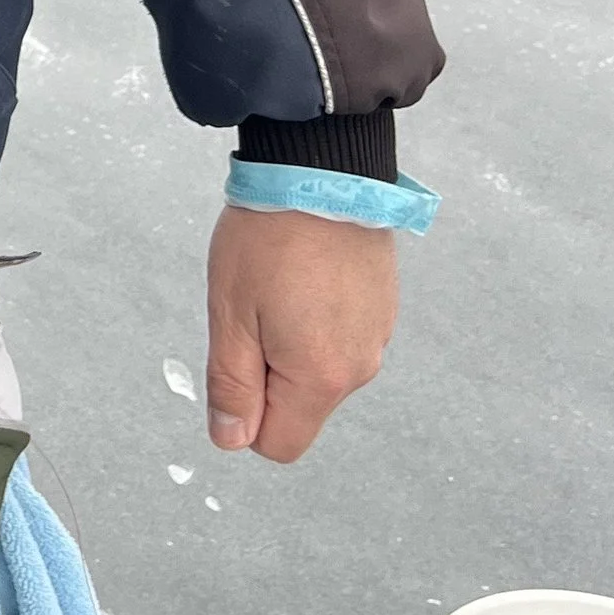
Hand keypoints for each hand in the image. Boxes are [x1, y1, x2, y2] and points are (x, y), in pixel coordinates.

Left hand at [205, 205, 397, 462]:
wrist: (323, 170)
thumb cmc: (269, 238)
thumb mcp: (231, 315)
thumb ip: (232, 385)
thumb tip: (232, 439)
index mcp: (321, 378)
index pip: (280, 444)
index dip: (246, 415)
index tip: (235, 358)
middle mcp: (360, 367)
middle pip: (300, 407)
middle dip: (267, 375)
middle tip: (253, 311)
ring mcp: (377, 336)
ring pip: (319, 370)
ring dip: (291, 345)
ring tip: (278, 285)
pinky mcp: (383, 308)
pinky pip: (340, 338)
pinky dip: (316, 321)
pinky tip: (304, 275)